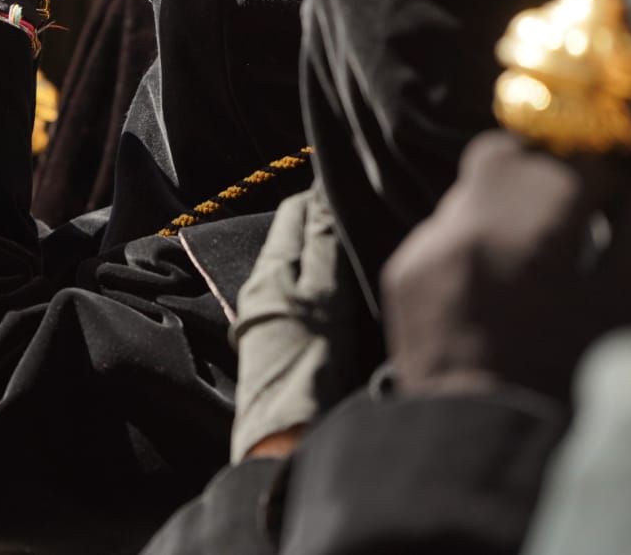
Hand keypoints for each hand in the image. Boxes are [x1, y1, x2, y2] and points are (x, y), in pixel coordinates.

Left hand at [233, 190, 364, 460]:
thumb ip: (324, 246)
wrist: (286, 443)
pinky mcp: (278, 344)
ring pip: (301, 269)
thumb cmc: (309, 367)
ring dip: (327, 256)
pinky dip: (324, 286)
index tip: (359, 189)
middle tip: (370, 218)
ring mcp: (267, 317)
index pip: (294, 211)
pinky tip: (350, 295)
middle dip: (327, 224)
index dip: (323, 196)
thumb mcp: (324, 298)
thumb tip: (324, 193)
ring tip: (367, 252)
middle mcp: (260, 287)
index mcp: (269, 269)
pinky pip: (302, 297)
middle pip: (296, 239)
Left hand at [381, 130, 630, 400]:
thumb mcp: (620, 306)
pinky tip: (492, 284)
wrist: (481, 439)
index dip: (601, 173)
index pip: (574, 157)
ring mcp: (427, 244)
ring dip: (503, 205)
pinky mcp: (402, 267)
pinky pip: (442, 230)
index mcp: (534, 232)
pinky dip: (471, 242)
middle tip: (567, 206)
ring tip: (530, 253)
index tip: (611, 194)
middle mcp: (469, 225)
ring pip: (470, 190)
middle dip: (542, 168)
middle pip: (507, 154)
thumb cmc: (569, 380)